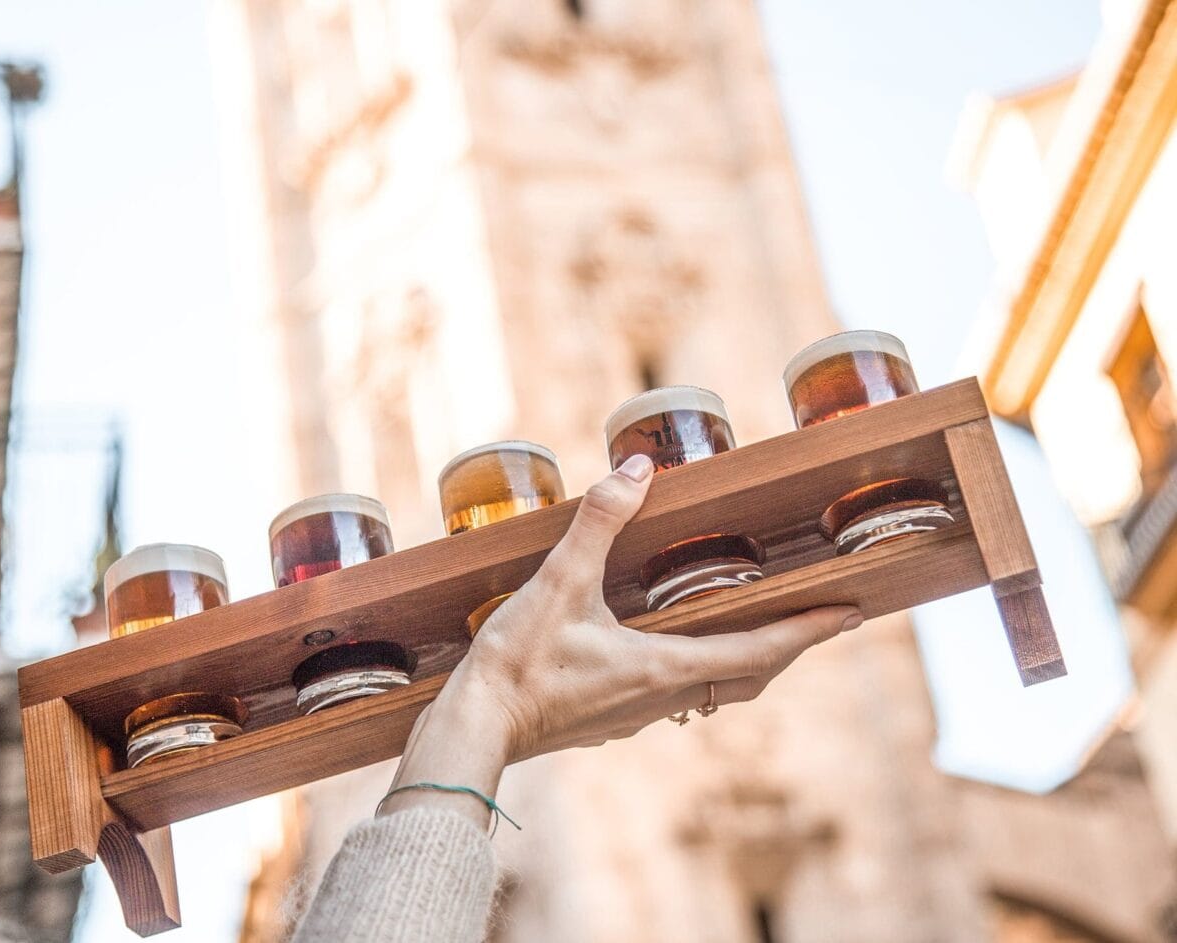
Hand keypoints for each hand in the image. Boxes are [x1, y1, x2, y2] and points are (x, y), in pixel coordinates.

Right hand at [380, 455, 861, 829]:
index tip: (853, 614)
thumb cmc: (519, 662)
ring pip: (715, 690)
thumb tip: (637, 470)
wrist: (476, 726)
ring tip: (763, 630)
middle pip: (749, 677)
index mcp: (665, 667)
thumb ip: (599, 523)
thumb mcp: (558, 582)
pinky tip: (679, 651)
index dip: (810, 630)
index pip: (760, 651)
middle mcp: (663, 697)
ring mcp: (638, 714)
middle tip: (821, 618)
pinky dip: (704, 670)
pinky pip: (678, 695)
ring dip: (748, 662)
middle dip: (789, 646)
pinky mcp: (611, 717)